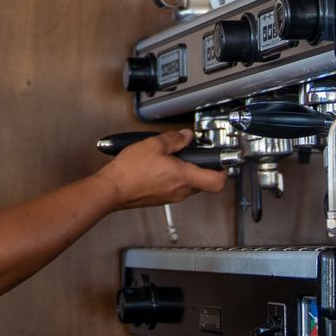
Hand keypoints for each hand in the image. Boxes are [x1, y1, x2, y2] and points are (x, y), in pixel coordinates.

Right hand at [99, 129, 227, 209]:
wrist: (112, 189)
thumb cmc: (130, 172)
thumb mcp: (154, 144)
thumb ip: (174, 138)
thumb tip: (185, 136)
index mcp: (184, 177)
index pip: (217, 182)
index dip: (223, 171)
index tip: (222, 161)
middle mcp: (180, 191)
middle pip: (203, 182)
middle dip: (200, 166)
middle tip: (193, 153)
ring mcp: (170, 197)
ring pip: (188, 184)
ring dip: (185, 171)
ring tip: (171, 158)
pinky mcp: (159, 199)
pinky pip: (174, 187)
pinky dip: (172, 177)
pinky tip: (159, 166)